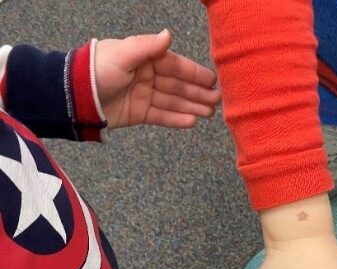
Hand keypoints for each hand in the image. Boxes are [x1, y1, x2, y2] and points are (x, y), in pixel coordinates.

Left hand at [95, 30, 220, 129]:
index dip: (193, 73)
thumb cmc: (98, 70)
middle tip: (217, 101)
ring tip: (209, 114)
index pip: (175, 65)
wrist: (76, 96)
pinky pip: (161, 116)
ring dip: (191, 107)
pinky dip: (176, 119)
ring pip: (172, 101)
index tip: (212, 81)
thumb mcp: (123, 54)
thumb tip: (169, 35)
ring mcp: (144, 95)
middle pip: (177, 85)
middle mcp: (147, 76)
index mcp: (145, 58)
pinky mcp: (139, 113)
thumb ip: (147, 46)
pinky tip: (191, 121)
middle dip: (197, 93)